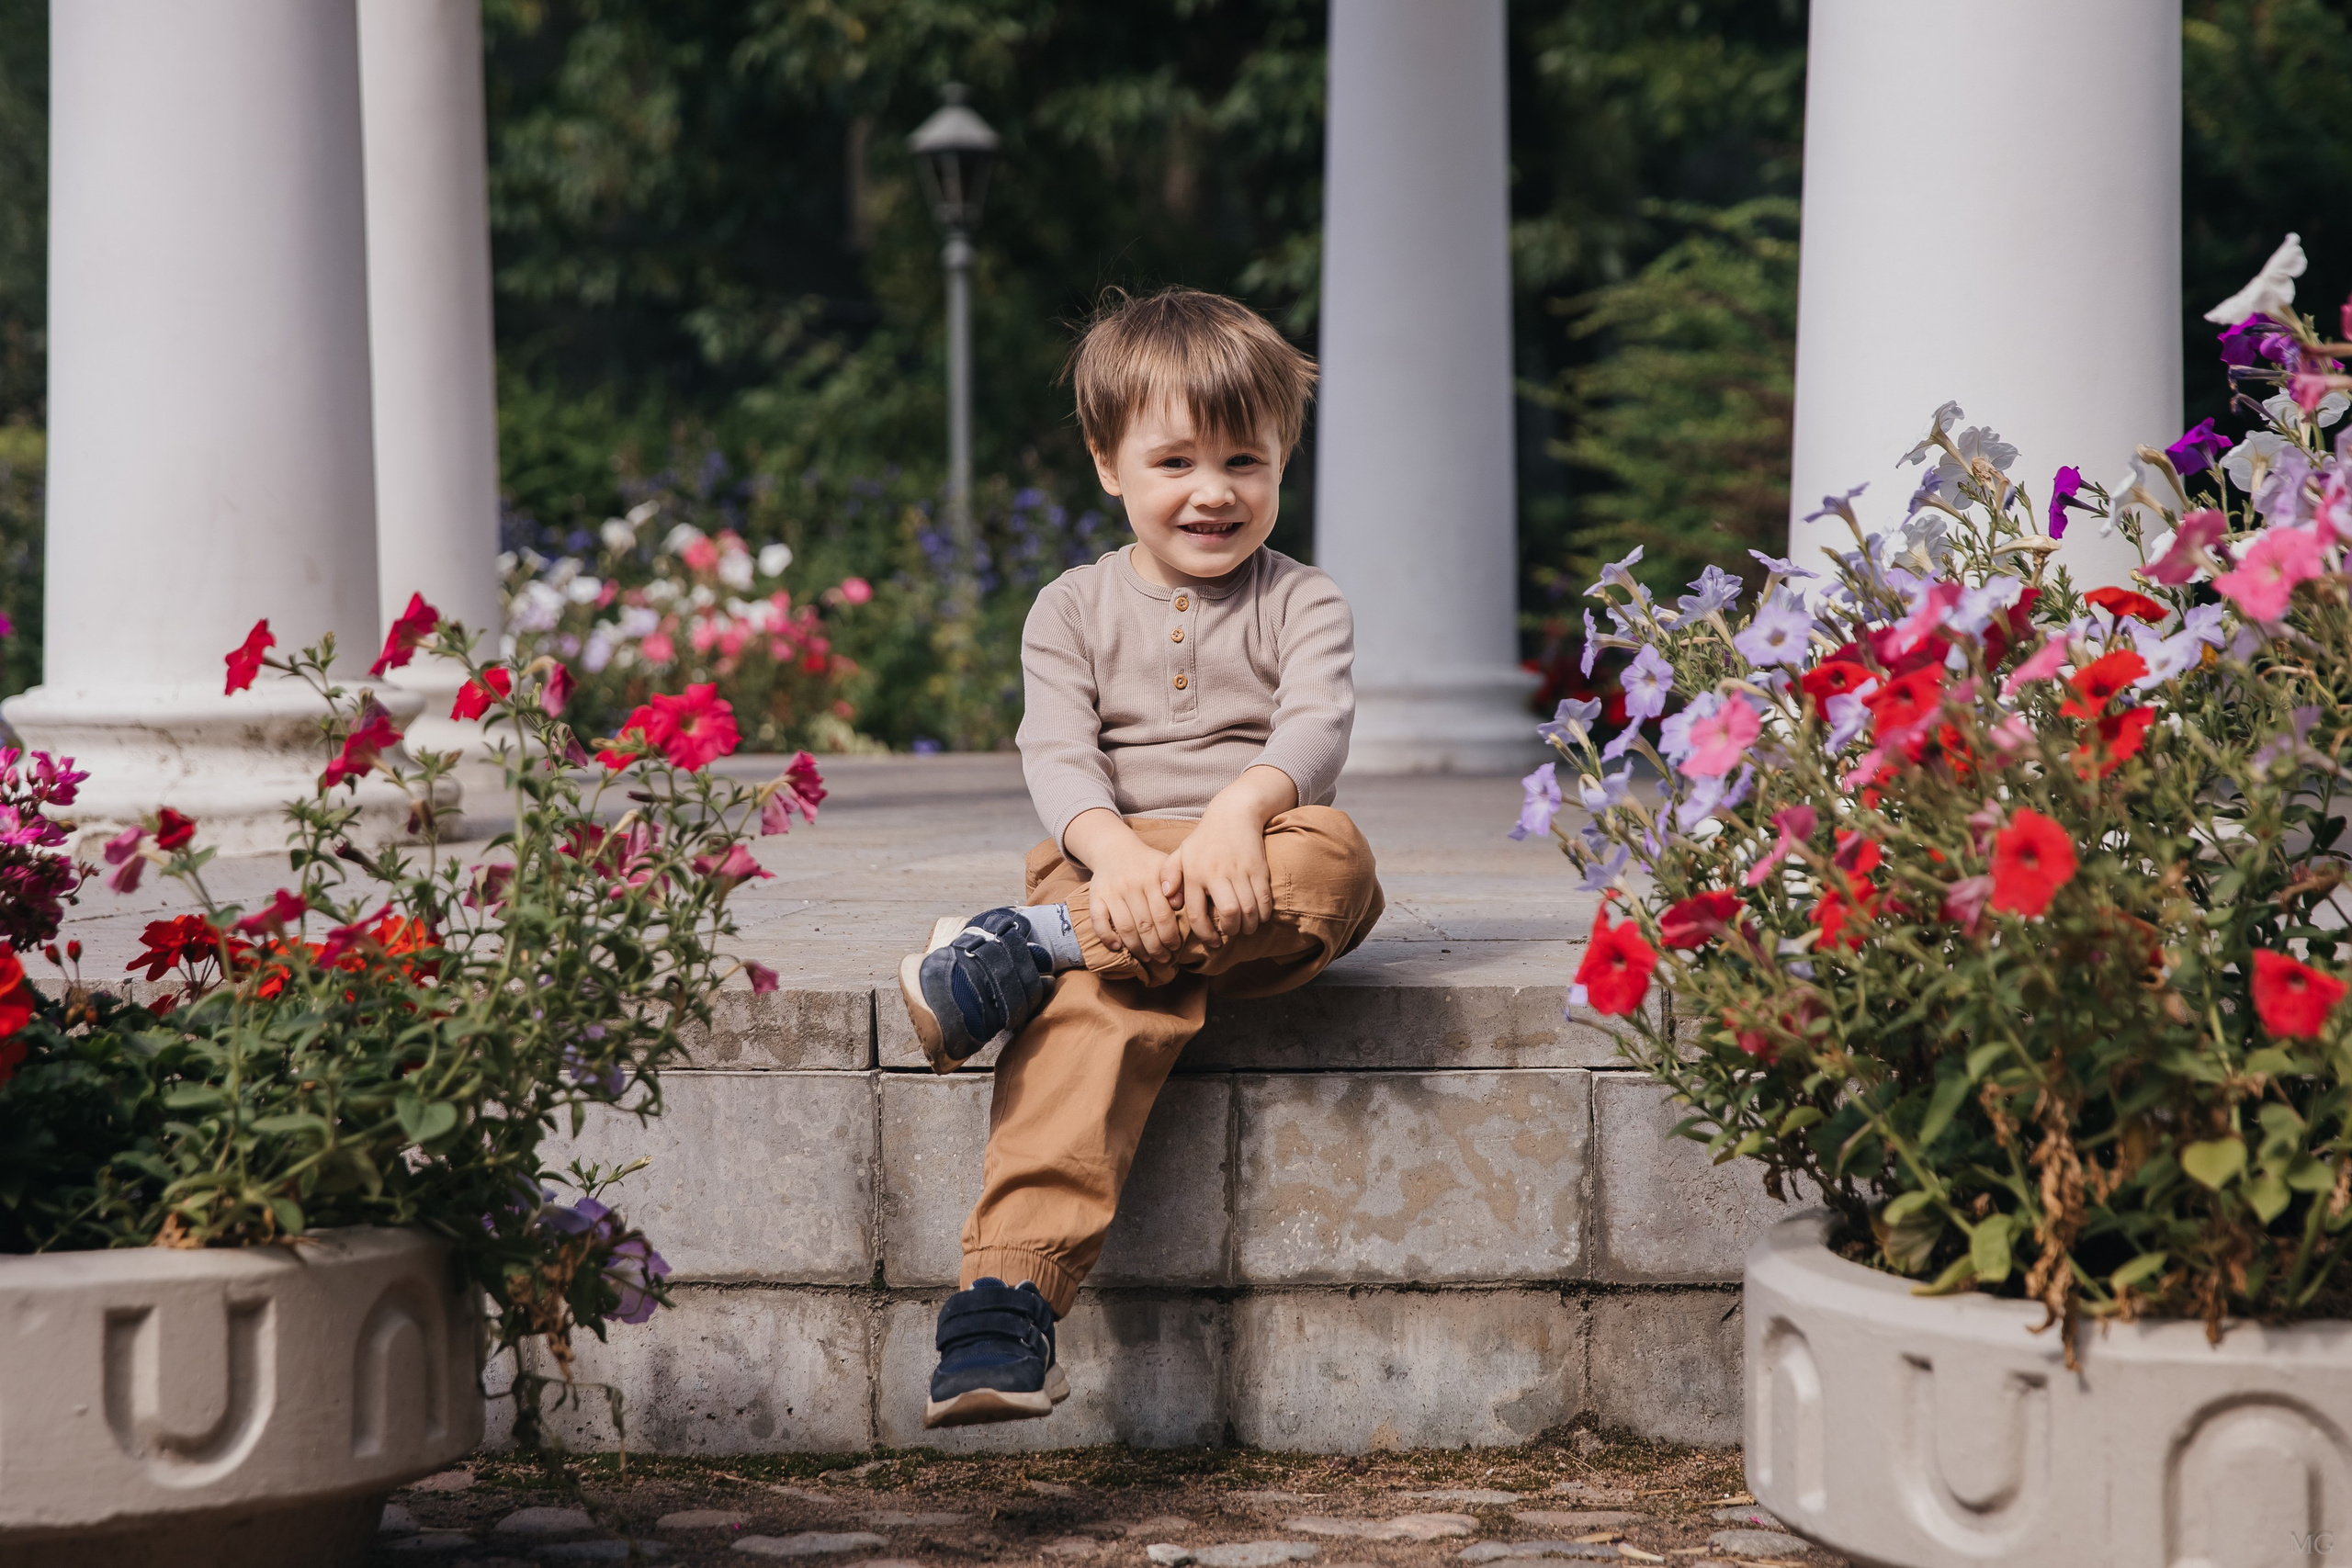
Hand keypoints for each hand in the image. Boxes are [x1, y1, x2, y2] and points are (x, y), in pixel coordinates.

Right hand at [1063, 809, 1183, 960]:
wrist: (1114, 848)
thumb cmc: (1146, 863)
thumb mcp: (1166, 864)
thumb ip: (1178, 881)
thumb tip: (1181, 905)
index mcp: (1152, 877)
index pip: (1163, 915)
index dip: (1170, 936)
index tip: (1175, 948)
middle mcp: (1131, 884)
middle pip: (1145, 925)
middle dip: (1156, 947)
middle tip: (1164, 959)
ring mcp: (1111, 891)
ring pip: (1124, 927)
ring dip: (1137, 948)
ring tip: (1147, 958)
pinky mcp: (1095, 896)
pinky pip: (1098, 921)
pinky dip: (1106, 936)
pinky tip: (1116, 947)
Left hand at [1162, 813, 1272, 947]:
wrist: (1234, 813)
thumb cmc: (1205, 838)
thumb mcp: (1182, 852)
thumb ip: (1169, 874)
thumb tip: (1168, 899)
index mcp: (1194, 873)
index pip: (1197, 915)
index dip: (1206, 935)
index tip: (1213, 942)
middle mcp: (1216, 873)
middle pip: (1229, 913)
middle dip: (1232, 930)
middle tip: (1231, 934)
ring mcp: (1239, 870)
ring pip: (1249, 908)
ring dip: (1249, 924)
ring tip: (1246, 927)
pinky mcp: (1258, 867)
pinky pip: (1265, 898)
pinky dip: (1264, 913)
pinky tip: (1259, 916)